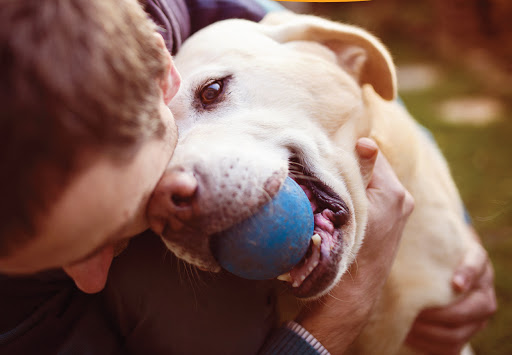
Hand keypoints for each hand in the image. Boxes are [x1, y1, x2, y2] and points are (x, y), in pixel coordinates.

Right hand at [297, 138, 413, 353]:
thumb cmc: (346, 249)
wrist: (352, 292)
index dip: (349, 150)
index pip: (372, 153)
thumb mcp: (350, 207)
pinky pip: (374, 195)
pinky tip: (341, 201)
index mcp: (395, 192)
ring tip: (332, 185)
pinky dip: (359, 193)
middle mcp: (402, 199)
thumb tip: (367, 142)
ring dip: (353, 180)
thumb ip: (360, 173)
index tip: (330, 152)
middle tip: (328, 166)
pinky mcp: (390, 221)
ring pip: (372, 181)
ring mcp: (398, 211)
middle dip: (352, 165)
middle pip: (373, 167)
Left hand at [406, 230, 496, 354]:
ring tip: (408, 324)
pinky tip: (410, 335)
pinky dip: (431, 344)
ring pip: (462, 331)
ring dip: (433, 332)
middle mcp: (482, 289)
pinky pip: (452, 346)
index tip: (455, 283)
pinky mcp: (465, 331)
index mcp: (475, 260)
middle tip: (416, 311)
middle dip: (443, 314)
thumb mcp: (430, 242)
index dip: (469, 273)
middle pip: (474, 308)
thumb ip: (421, 234)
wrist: (439, 270)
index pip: (477, 263)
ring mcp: (477, 313)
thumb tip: (395, 213)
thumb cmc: (429, 253)